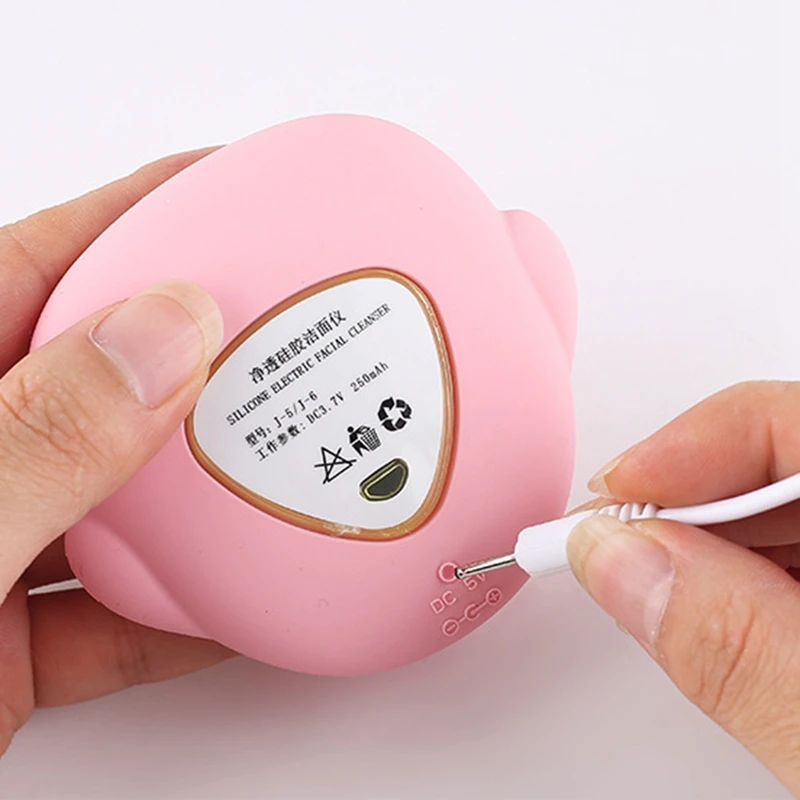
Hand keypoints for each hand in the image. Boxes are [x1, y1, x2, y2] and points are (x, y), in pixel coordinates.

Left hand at [0, 150, 234, 754]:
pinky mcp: (1, 647)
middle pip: (98, 381)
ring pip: (121, 498)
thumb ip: (38, 439)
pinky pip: (120, 613)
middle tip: (287, 325)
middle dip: (196, 353)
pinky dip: (188, 610)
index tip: (228, 187)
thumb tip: (167, 336)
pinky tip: (251, 591)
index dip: (134, 216)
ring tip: (293, 450)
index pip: (31, 267)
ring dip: (209, 489)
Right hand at [567, 382, 799, 794]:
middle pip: (775, 457)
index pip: (781, 422)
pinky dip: (738, 579)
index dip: (677, 452)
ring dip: (700, 545)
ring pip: (780, 508)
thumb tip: (617, 561)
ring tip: (642, 583)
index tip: (603, 507)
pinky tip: (710, 608)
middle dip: (676, 506)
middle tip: (600, 549)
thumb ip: (738, 646)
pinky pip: (792, 557)